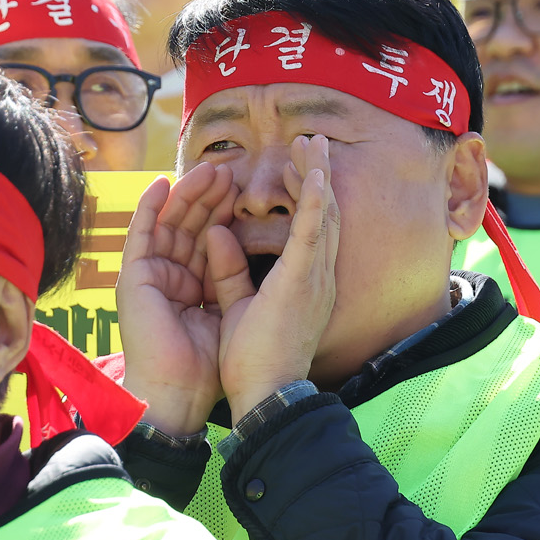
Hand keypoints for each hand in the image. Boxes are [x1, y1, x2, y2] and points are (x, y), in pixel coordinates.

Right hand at [116, 166, 236, 433]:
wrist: (181, 392)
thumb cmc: (208, 362)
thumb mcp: (227, 306)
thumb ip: (228, 271)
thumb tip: (232, 232)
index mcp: (193, 286)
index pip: (210, 239)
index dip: (224, 213)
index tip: (244, 190)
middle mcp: (170, 276)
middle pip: (190, 226)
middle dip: (209, 198)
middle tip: (229, 171)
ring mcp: (149, 276)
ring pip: (167, 223)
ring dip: (185, 195)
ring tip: (207, 170)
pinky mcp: (132, 277)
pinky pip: (140, 234)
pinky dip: (149, 208)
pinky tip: (162, 184)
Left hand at [217, 136, 339, 420]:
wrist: (265, 395)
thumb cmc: (253, 362)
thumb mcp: (236, 304)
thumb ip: (229, 268)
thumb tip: (216, 233)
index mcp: (305, 285)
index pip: (310, 231)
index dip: (306, 197)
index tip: (297, 170)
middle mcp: (318, 277)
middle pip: (324, 214)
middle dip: (317, 176)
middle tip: (313, 144)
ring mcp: (315, 277)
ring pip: (323, 213)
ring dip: (318, 175)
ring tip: (314, 144)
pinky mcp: (303, 279)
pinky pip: (313, 230)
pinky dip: (314, 198)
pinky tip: (314, 172)